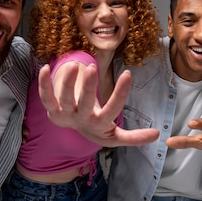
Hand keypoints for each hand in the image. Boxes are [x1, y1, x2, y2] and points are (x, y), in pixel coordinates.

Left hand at [38, 63, 158, 146]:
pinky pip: (45, 97)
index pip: (112, 110)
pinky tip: (44, 67)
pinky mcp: (52, 110)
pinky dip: (44, 84)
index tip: (128, 74)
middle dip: (88, 88)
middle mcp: (81, 120)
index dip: (120, 94)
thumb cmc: (100, 130)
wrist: (76, 134)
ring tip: (75, 64)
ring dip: (66, 83)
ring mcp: (65, 115)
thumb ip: (135, 137)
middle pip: (84, 105)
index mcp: (99, 125)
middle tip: (94, 68)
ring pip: (63, 99)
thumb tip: (158, 135)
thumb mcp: (116, 136)